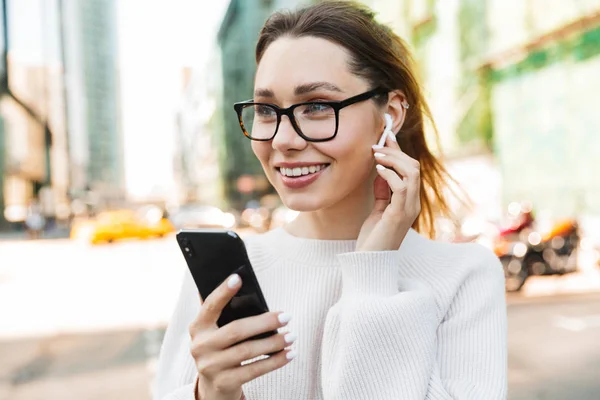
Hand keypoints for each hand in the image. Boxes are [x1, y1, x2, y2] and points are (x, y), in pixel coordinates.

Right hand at [190, 274, 296, 399]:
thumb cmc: (221, 349)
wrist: (213, 387)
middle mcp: (200, 346)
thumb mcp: (215, 331)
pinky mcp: (224, 383)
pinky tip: (289, 354)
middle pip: (236, 330)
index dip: (223, 292)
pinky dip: (275, 361)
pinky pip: (254, 370)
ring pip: (247, 351)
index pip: (210, 306)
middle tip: (287, 316)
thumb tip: (237, 280)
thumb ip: (222, 311)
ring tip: (291, 336)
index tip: (238, 278)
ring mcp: (210, 366)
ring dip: (274, 342)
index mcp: (198, 327)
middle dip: (264, 322)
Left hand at [356, 133, 420, 251]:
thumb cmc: (373, 238)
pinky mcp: (398, 215)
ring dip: (393, 160)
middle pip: (414, 167)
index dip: (399, 152)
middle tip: (378, 144)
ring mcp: (408, 209)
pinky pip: (401, 187)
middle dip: (396, 152)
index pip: (410, 170)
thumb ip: (383, 192)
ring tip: (376, 155)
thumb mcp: (378, 210)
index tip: (386, 138)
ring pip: (411, 173)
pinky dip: (390, 175)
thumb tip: (381, 170)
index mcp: (410, 202)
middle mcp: (413, 204)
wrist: (369, 262)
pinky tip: (378, 170)